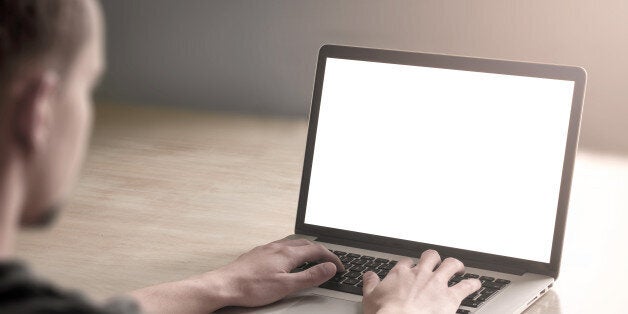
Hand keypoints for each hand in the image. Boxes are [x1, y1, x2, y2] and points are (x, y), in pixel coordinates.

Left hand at [206, 238, 343, 307]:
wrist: (225, 285)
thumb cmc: (252, 288)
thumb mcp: (287, 286)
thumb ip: (310, 276)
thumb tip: (329, 268)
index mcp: (288, 254)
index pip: (317, 250)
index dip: (331, 258)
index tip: (339, 267)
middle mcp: (278, 247)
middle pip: (306, 244)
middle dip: (321, 252)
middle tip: (329, 262)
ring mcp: (266, 249)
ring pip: (292, 243)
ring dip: (306, 249)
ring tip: (312, 257)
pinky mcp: (257, 253)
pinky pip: (280, 246)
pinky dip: (292, 250)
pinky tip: (286, 258)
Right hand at [362, 249, 480, 313]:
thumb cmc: (386, 313)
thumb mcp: (370, 298)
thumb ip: (370, 284)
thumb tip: (369, 276)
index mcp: (401, 274)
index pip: (407, 262)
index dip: (411, 265)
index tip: (412, 270)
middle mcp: (421, 275)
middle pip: (431, 257)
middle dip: (435, 258)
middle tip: (437, 263)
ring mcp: (437, 284)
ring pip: (451, 265)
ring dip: (457, 266)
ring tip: (459, 268)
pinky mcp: (451, 297)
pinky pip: (467, 286)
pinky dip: (473, 284)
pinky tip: (475, 284)